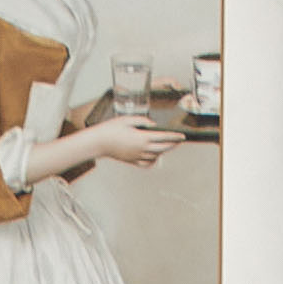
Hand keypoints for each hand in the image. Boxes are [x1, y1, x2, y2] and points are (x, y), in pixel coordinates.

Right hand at [54, 112, 183, 178]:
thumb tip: (153, 125)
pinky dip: (153, 160)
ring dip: (163, 151)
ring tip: (168, 145)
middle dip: (173, 144)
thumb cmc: (111, 129)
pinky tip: (155, 156)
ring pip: (156, 156)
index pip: (164, 137)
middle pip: (163, 148)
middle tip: (179, 141)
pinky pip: (147, 164)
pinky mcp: (132, 161)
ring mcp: (137, 157)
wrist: (99, 142)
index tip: (183, 136)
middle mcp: (142, 149)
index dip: (175, 137)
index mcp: (143, 138)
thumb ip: (143, 121)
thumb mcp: (128, 119)